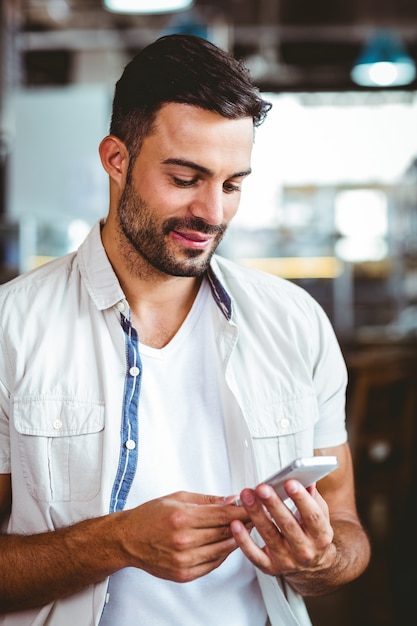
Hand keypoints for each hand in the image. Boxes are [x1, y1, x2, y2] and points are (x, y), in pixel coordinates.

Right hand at [118, 491, 249, 581]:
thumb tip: (230, 500)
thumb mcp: (178, 498)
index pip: (222, 515)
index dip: (241, 511)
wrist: (128, 539)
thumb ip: (207, 501)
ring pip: (222, 550)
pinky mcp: (183, 574)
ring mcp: (184, 560)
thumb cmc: (149, 516)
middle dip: (242, 524)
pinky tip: (225, 544)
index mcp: (182, 518)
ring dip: (235, 540)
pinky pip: (212, 565)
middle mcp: (183, 540)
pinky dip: (222, 554)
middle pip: (224, 533)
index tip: (252, 507)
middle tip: (253, 517)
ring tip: (243, 530)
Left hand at [230, 480, 335, 576]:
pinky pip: (254, 555)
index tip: (290, 482)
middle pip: (288, 525)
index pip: (313, 516)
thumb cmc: (313, 537)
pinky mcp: (270, 567)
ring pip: (269, 536)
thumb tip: (307, 478)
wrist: (313, 569)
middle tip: (262, 488)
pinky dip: (244, 540)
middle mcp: (304, 550)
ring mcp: (287, 560)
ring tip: (247, 496)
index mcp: (320, 536)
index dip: (301, 499)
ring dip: (256, 514)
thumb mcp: (321, 517)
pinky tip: (236, 524)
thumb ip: (313, 497)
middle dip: (273, 504)